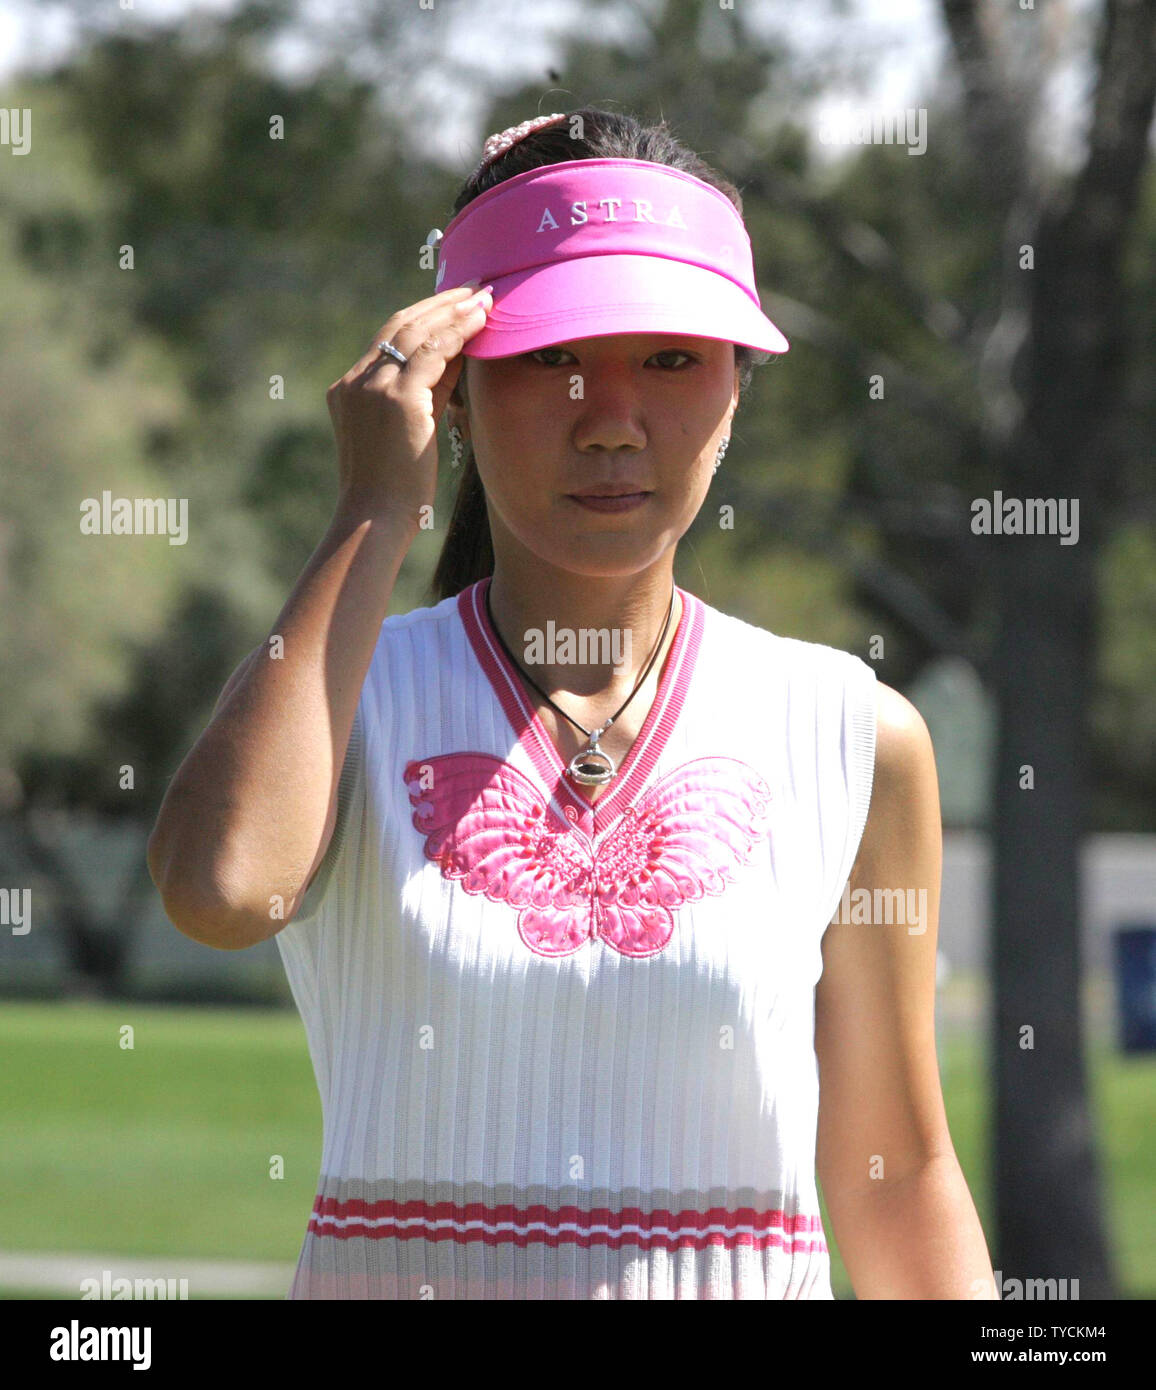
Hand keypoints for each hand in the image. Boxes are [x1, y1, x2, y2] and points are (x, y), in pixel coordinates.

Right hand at [325, 282, 491, 521]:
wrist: (375, 521)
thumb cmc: (395, 492)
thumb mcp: (409, 433)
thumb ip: (427, 395)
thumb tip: (458, 361)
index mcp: (349, 390)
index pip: (389, 339)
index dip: (423, 317)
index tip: (454, 304)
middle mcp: (355, 382)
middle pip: (399, 326)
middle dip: (439, 303)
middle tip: (474, 288)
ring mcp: (372, 388)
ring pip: (416, 332)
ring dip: (453, 310)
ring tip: (485, 296)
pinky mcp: (397, 399)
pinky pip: (432, 351)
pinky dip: (458, 331)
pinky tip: (481, 320)